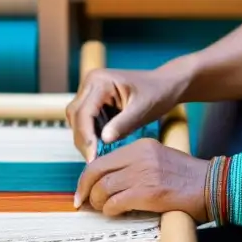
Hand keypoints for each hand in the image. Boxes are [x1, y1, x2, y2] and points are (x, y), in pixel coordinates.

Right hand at [66, 66, 189, 161]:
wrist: (166, 85)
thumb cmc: (157, 94)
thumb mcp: (142, 110)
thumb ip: (123, 124)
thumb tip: (103, 140)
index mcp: (100, 81)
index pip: (84, 112)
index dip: (86, 137)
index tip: (92, 158)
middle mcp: (90, 82)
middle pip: (76, 116)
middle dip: (83, 140)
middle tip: (94, 161)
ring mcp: (90, 91)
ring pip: (77, 120)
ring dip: (85, 138)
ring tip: (98, 155)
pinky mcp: (94, 100)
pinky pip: (85, 120)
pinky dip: (91, 134)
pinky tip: (101, 146)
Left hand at [73, 136, 209, 221]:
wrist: (214, 186)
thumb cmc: (188, 179)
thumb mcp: (159, 161)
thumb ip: (135, 166)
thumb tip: (106, 183)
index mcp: (141, 146)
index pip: (101, 160)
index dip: (86, 178)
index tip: (83, 192)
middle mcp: (140, 156)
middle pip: (96, 172)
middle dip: (85, 191)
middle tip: (84, 204)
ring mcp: (144, 174)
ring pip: (103, 189)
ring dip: (98, 204)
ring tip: (103, 211)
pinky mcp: (149, 193)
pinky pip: (116, 203)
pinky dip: (111, 212)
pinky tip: (116, 214)